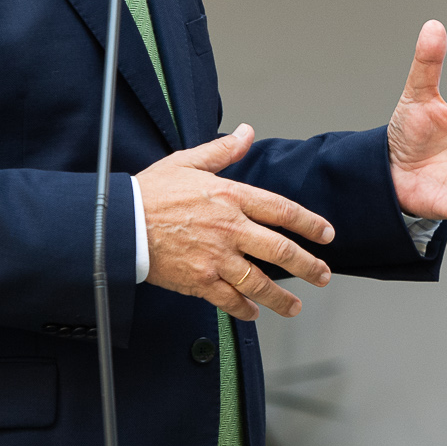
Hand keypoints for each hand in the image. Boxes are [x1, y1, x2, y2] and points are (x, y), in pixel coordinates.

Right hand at [134, 125, 334, 320]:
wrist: (120, 223)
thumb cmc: (151, 192)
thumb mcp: (187, 162)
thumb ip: (222, 152)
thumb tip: (246, 132)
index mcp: (231, 197)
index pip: (283, 210)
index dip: (310, 224)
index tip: (326, 234)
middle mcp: (231, 228)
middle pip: (281, 251)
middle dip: (308, 267)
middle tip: (322, 276)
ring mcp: (217, 257)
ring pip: (260, 282)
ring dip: (281, 298)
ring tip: (294, 306)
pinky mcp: (199, 280)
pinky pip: (230, 299)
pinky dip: (245, 309)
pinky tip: (254, 313)